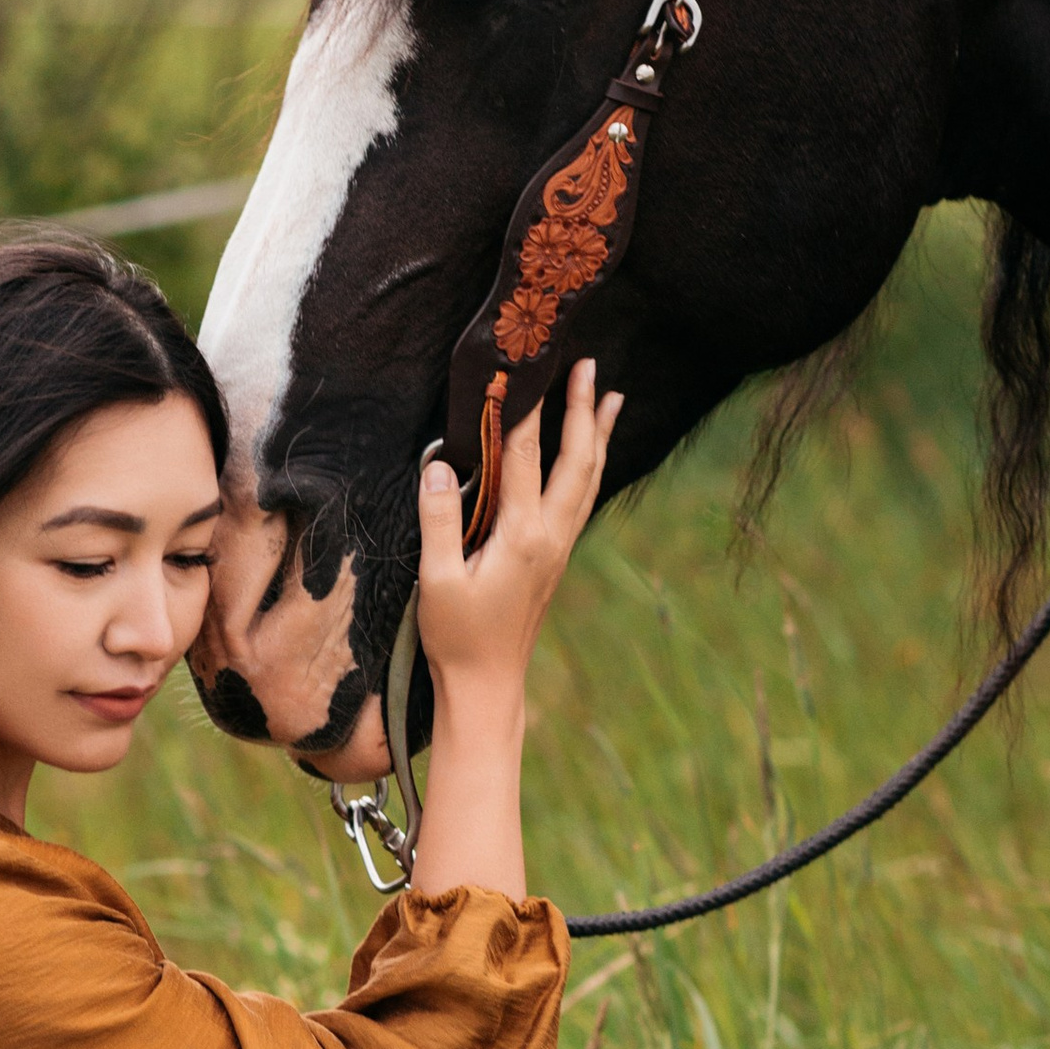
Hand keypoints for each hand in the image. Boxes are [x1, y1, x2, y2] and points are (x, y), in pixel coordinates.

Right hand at [415, 355, 620, 725]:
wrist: (488, 684)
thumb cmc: (458, 636)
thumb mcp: (437, 579)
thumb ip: (440, 519)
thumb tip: (438, 464)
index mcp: (522, 535)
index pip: (525, 456)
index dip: (523, 408)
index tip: (523, 367)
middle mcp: (551, 535)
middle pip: (575, 459)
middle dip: (582, 409)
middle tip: (589, 365)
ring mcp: (560, 547)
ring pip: (588, 478)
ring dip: (598, 434)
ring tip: (612, 396)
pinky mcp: (557, 558)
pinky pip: (583, 498)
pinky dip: (592, 466)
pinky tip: (592, 454)